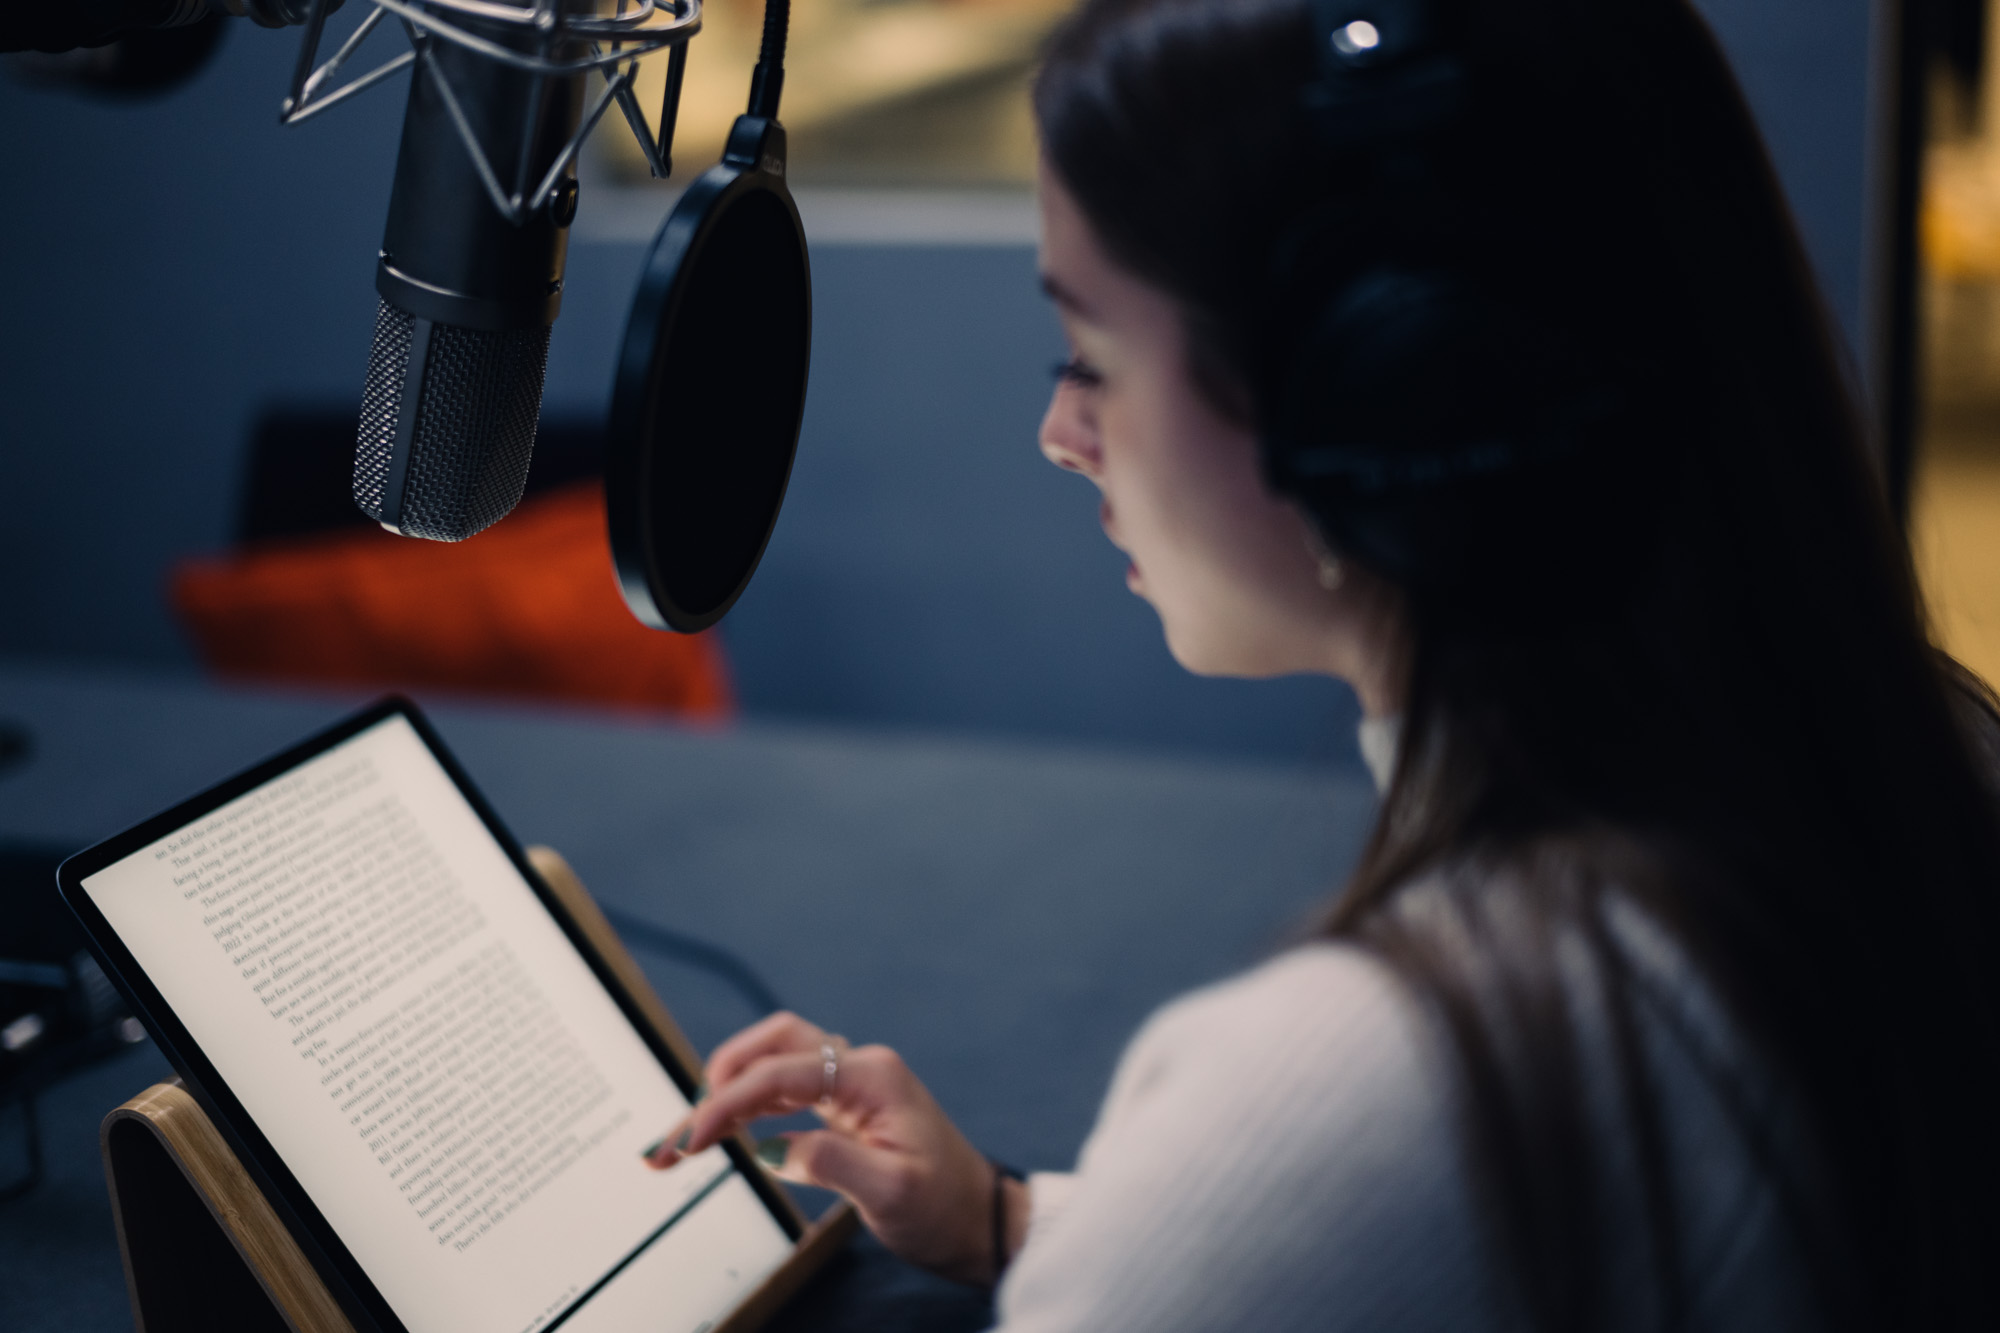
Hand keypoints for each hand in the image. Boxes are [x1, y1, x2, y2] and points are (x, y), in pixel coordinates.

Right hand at [644, 1011, 1007, 1284]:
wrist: (978, 1219)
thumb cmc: (943, 1208)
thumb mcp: (890, 1193)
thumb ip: (829, 1163)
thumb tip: (771, 1147)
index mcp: (871, 1076)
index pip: (780, 1073)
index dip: (726, 1102)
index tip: (690, 1140)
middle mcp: (860, 1067)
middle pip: (774, 1044)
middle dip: (719, 1077)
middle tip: (681, 1128)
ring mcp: (853, 1084)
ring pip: (775, 1063)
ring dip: (727, 1091)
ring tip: (685, 1137)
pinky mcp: (846, 1106)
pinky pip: (787, 1090)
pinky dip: (749, 1106)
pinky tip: (723, 1131)